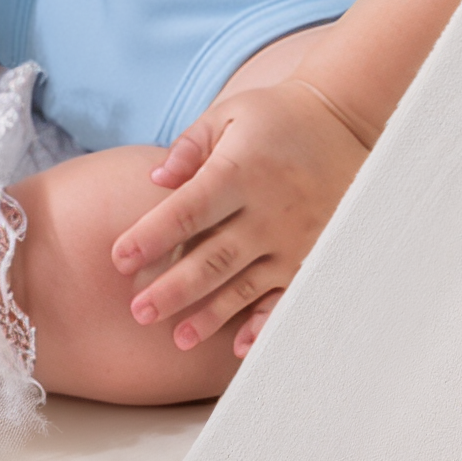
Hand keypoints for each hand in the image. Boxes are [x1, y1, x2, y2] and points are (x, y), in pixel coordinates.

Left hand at [110, 78, 370, 358]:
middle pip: (214, 257)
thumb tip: (155, 178)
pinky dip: (264, 322)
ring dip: (211, 314)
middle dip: (174, 287)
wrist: (342, 121)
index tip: (118, 259)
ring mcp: (294, 237)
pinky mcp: (312, 255)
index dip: (151, 236)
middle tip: (138, 311)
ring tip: (178, 337)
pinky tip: (240, 345)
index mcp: (241, 170)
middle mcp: (268, 209)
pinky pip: (286, 296)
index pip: (188, 210)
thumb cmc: (274, 117)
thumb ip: (190, 146)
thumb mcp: (229, 115)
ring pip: (245, 284)